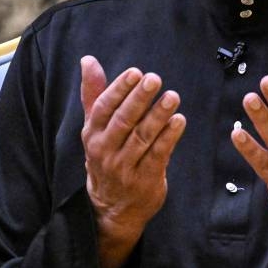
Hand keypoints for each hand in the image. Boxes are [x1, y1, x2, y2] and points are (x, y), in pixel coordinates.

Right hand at [80, 56, 185, 267]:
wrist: (111, 207)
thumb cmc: (106, 156)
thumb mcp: (95, 127)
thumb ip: (94, 93)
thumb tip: (88, 60)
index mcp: (93, 134)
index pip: (104, 108)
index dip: (119, 89)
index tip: (135, 73)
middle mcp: (105, 150)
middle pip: (123, 121)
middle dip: (139, 99)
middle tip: (154, 79)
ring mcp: (125, 167)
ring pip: (142, 137)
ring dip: (158, 115)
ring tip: (172, 96)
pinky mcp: (145, 180)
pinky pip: (158, 155)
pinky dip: (169, 137)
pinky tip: (179, 121)